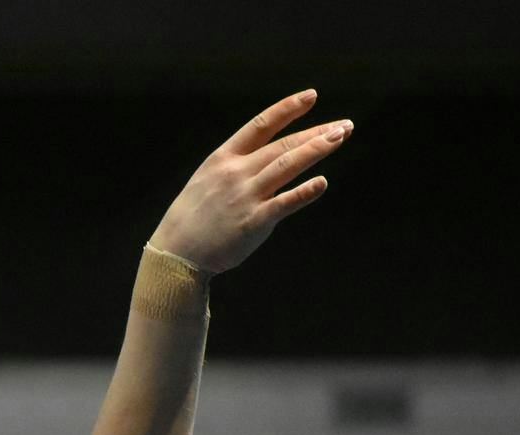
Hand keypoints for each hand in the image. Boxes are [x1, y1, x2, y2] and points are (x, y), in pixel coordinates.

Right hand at [146, 88, 352, 275]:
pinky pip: (284, 203)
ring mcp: (245, 196)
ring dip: (316, 150)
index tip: (311, 96)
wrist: (176, 253)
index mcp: (223, 158)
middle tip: (344, 125)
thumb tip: (266, 158)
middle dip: (315, 133)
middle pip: (282, 145)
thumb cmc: (192, 218)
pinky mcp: (253, 222)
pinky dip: (304, 192)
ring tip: (340, 137)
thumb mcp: (208, 180)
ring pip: (287, 166)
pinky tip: (322, 182)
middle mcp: (236, 173)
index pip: (261, 125)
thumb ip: (236, 167)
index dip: (288, 109)